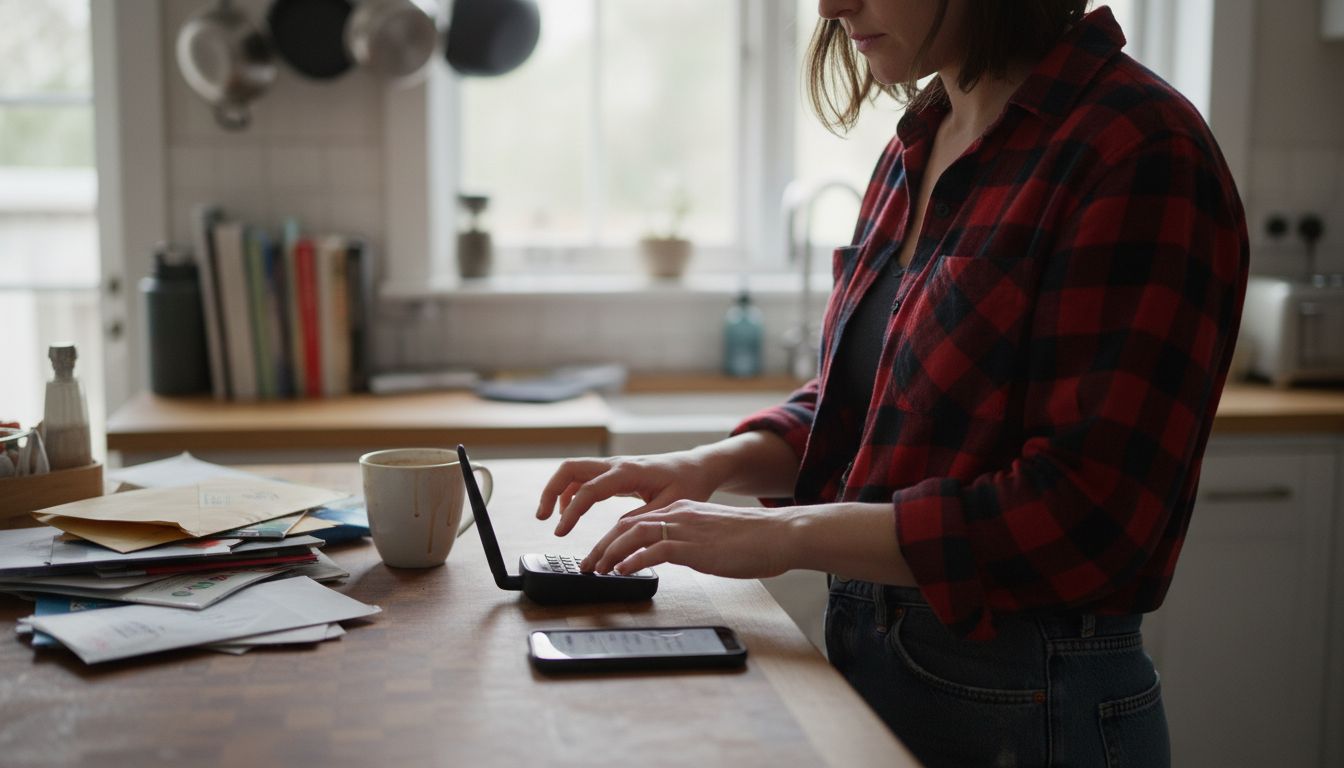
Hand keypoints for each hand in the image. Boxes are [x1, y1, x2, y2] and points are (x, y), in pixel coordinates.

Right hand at [535, 451, 722, 536]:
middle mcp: (616, 465)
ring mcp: (614, 466)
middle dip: (550, 491)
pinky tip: (572, 512)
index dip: (570, 512)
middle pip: (570, 469)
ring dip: (558, 492)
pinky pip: (585, 478)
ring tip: (554, 520)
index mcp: (628, 472)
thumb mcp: (669, 506)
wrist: (697, 467)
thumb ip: (641, 520)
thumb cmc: (688, 484)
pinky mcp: (615, 473)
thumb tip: (615, 534)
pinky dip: (572, 493)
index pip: (588, 490)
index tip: (560, 532)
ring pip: (574, 471)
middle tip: (542, 517)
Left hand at [581, 501, 796, 579]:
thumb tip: (677, 555)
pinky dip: (632, 561)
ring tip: (596, 570)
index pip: (637, 520)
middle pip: (627, 526)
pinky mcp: (693, 546)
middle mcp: (679, 514)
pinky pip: (654, 551)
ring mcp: (685, 529)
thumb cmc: (754, 539)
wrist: (780, 534)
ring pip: (633, 535)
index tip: (601, 554)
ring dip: (610, 553)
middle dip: (602, 546)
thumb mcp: (713, 535)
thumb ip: (691, 541)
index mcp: (682, 509)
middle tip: (587, 564)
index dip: (614, 538)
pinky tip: (621, 572)